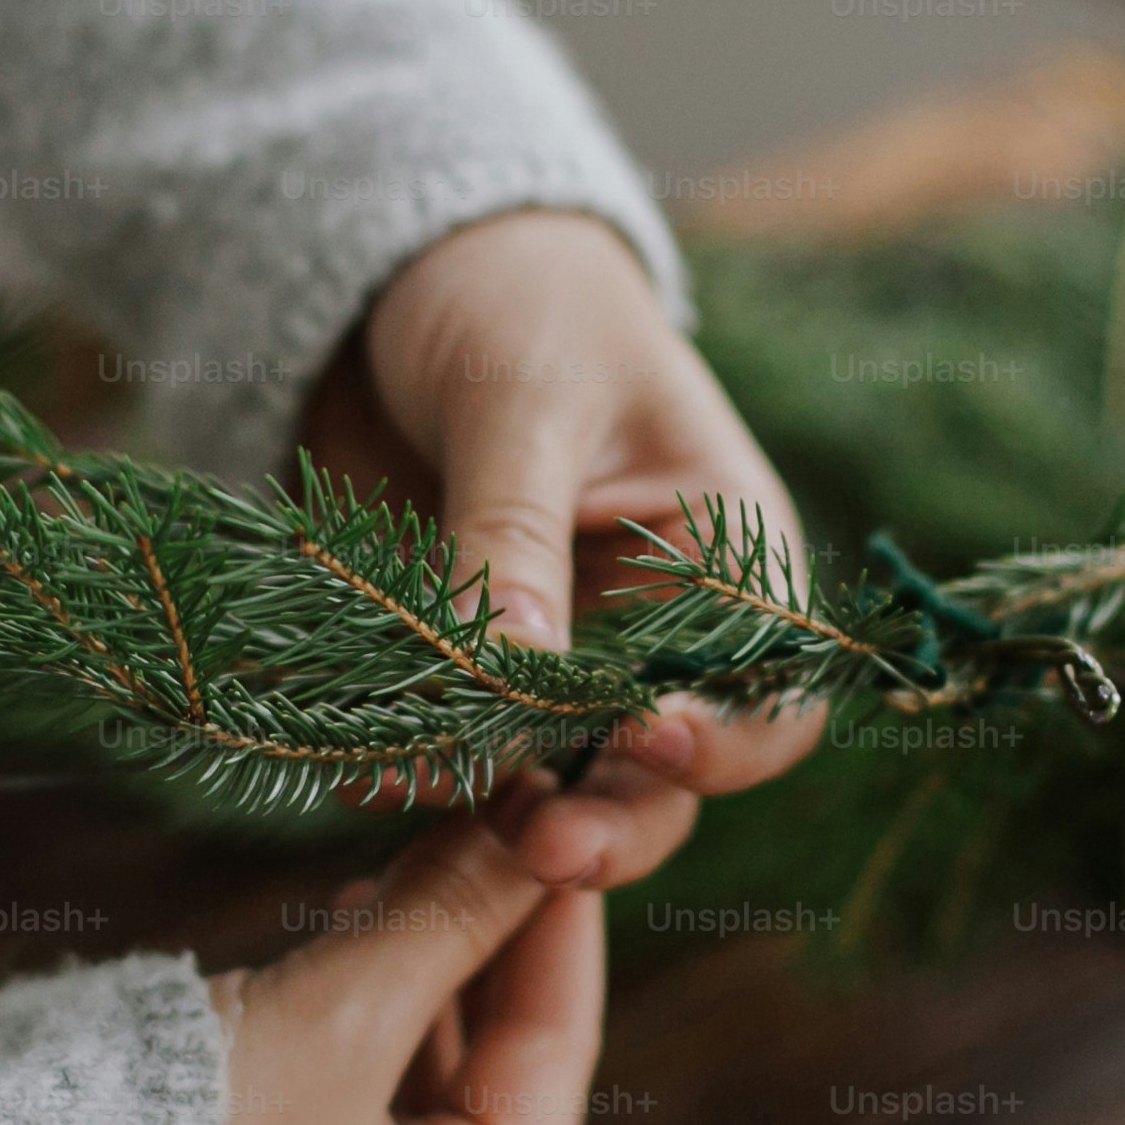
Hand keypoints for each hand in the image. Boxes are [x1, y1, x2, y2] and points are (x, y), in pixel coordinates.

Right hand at [186, 797, 602, 1124]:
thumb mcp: (336, 1018)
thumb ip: (446, 912)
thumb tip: (534, 814)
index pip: (559, 1054)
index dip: (560, 918)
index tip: (565, 811)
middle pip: (500, 1060)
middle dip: (490, 930)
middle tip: (493, 809)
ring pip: (429, 1064)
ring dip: (428, 953)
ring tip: (417, 846)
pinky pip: (363, 1085)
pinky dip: (369, 997)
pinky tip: (355, 913)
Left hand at [300, 209, 826, 892]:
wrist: (405, 275)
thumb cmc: (517, 301)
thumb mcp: (524, 401)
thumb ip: (513, 536)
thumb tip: (510, 672)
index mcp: (728, 559)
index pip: (766, 696)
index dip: (722, 741)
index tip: (643, 739)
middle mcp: (653, 634)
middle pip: (662, 780)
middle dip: (606, 823)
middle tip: (538, 848)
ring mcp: (556, 663)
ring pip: (551, 785)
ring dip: (495, 813)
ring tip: (416, 795)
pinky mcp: (462, 670)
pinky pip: (446, 751)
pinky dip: (409, 774)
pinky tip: (359, 771)